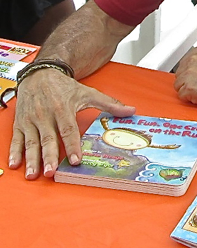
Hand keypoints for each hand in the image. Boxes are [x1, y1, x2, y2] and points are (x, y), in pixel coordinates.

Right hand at [9, 69, 134, 178]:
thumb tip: (130, 111)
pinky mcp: (20, 123)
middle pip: (48, 138)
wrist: (41, 73)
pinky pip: (17, 139)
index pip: (68, 129)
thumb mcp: (88, 92)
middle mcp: (45, 115)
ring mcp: (31, 120)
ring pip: (31, 141)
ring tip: (32, 173)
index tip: (75, 159)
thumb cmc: (64, 86)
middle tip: (50, 171)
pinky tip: (15, 164)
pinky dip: (14, 152)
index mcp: (63, 108)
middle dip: (48, 156)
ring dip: (31, 159)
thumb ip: (109, 104)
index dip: (71, 145)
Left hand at [174, 46, 196, 112]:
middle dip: (189, 83)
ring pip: (179, 87)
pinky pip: (182, 97)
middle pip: (179, 75)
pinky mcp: (190, 87)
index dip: (192, 75)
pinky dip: (192, 100)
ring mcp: (190, 73)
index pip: (183, 65)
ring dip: (190, 92)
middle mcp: (193, 59)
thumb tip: (194, 70)